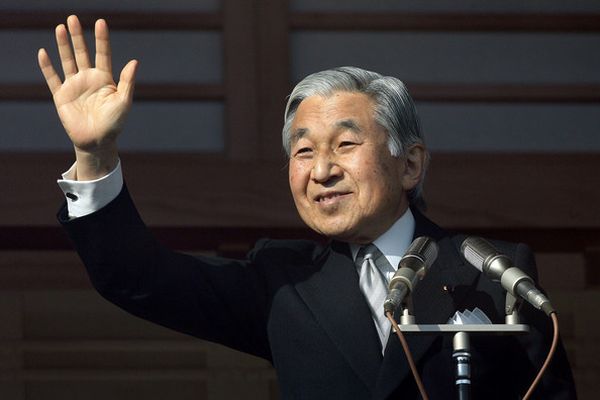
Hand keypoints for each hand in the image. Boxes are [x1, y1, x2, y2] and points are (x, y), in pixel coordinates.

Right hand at [38, 15, 137, 178]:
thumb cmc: (114, 123)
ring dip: (63, 45)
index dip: (102, 39)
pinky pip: (52, 78)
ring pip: (67, 60)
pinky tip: (43, 52)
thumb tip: (134, 61)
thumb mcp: (124, 101)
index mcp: (105, 79)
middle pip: (82, 53)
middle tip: (73, 18)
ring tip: (60, 27)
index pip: (103, 54)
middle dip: (78, 36)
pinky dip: (47, 66)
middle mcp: (89, 79)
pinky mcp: (61, 96)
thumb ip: (127, 81)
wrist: (97, 141)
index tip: (101, 22)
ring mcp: (74, 86)